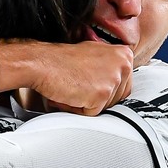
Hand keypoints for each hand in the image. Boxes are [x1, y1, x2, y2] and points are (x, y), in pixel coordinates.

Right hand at [0, 40, 132, 115]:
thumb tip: (117, 81)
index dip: (102, 89)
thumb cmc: (62, 60)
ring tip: (73, 88)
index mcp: (124, 54)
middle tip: (78, 84)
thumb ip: (111, 65)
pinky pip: (93, 113)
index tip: (88, 81)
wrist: (42, 63)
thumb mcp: (94, 53)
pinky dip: (79, 109)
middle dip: (96, 98)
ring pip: (105, 107)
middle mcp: (123, 65)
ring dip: (87, 103)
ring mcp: (114, 80)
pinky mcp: (101, 95)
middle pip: (117, 98)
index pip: (124, 85)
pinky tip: (70, 95)